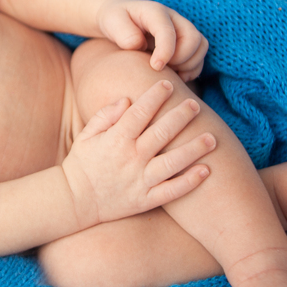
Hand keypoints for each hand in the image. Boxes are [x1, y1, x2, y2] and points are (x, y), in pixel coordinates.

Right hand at [61, 80, 214, 225]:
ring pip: (172, 162)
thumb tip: (127, 99)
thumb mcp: (87, 135)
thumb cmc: (82, 164)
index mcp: (116, 140)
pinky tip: (205, 171)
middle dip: (181, 117)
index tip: (167, 84)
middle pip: (162, 133)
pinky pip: (171, 191)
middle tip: (195, 105)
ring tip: (211, 138)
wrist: (75, 201)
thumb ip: (105, 115)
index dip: (155, 96)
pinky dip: (189, 182)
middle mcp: (131, 158)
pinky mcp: (146, 199)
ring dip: (193, 149)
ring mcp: (140, 180)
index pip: (140, 113)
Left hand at [97, 0, 208, 80]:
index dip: (166, 51)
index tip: (155, 67)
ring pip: (201, 47)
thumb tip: (138, 44)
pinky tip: (175, 75)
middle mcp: (174, 18)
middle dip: (181, 59)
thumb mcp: (111, 22)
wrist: (120, 18)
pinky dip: (192, 69)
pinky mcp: (186, 41)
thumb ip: (123, 33)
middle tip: (160, 68)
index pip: (168, 31)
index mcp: (155, 12)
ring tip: (169, 73)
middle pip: (193, 38)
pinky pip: (199, 55)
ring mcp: (182, 29)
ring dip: (189, 65)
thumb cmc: (115, 20)